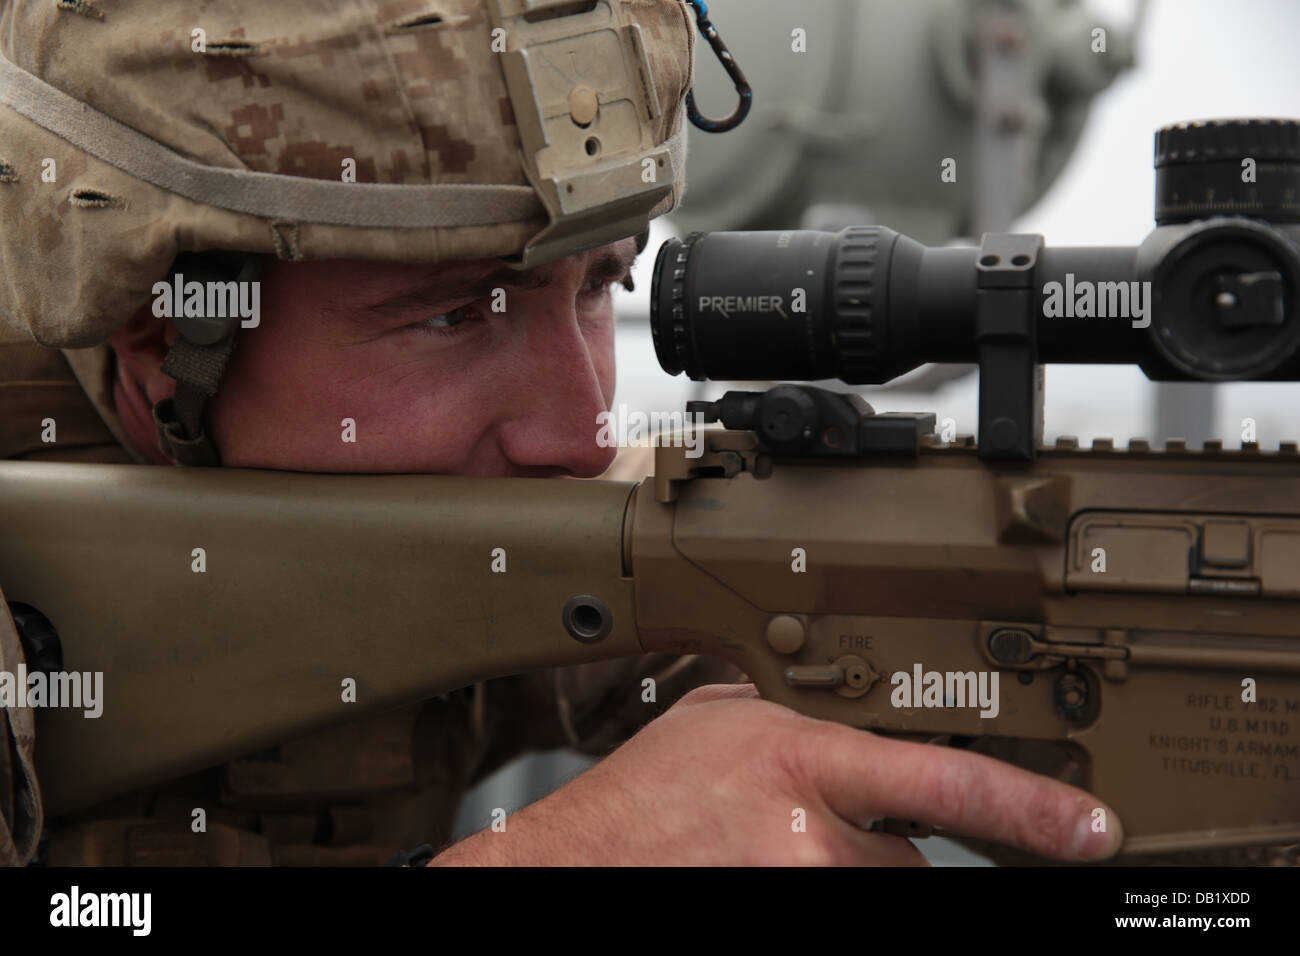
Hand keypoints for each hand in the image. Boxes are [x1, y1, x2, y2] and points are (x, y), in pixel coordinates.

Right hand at [431, 682, 1123, 864]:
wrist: (583, 863)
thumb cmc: (645, 793)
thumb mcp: (726, 717)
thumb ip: (799, 714)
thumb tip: (851, 714)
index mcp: (804, 758)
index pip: (945, 781)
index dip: (1031, 808)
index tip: (1092, 829)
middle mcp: (815, 835)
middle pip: (916, 861)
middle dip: (885, 848)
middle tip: (815, 829)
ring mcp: (802, 887)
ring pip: (885, 893)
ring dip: (853, 875)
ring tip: (778, 850)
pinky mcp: (790, 917)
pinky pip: (849, 909)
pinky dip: (830, 886)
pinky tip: (768, 866)